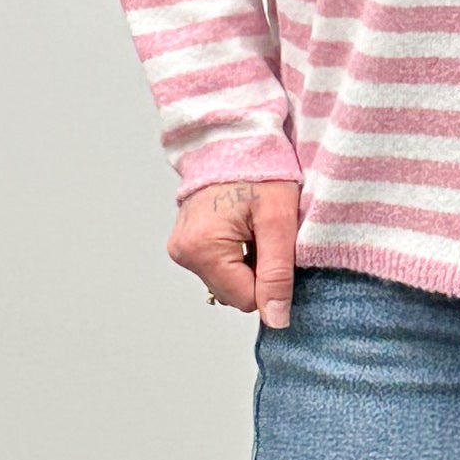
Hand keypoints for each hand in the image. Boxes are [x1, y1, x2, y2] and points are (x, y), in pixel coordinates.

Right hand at [169, 177, 298, 327]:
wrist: (237, 140)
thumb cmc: (260, 170)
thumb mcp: (278, 222)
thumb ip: (277, 273)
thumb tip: (276, 319)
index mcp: (202, 249)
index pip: (246, 300)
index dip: (270, 281)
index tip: (276, 247)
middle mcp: (184, 252)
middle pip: (233, 293)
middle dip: (257, 271)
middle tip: (265, 234)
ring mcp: (181, 248)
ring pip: (226, 281)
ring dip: (247, 263)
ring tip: (253, 228)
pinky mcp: (185, 243)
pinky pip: (217, 266)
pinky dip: (235, 255)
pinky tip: (241, 229)